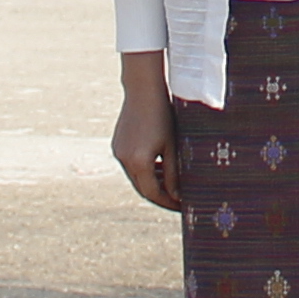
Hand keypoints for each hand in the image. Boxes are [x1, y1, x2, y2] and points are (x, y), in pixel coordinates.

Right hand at [111, 91, 182, 210]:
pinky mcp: (117, 145)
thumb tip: (177, 196)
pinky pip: (131, 164)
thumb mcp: (172, 146)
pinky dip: (144, 170)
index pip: (153, 193)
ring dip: (151, 182)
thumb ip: (173, 173)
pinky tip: (158, 166)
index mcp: (138, 162)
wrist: (143, 90)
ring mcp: (118, 152)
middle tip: (177, 200)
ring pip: (136, 176)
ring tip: (170, 184)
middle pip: (142, 188)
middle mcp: (124, 160)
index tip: (181, 206)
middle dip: (160, 195)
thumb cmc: (163, 116)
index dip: (168, 202)